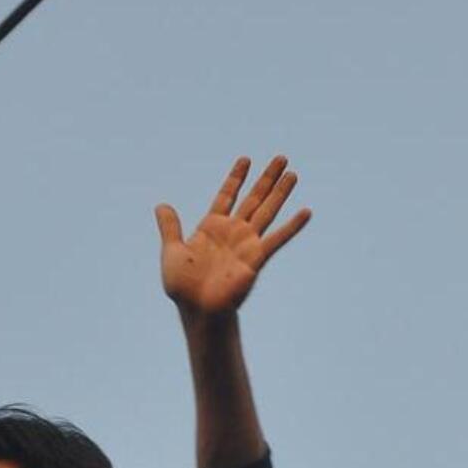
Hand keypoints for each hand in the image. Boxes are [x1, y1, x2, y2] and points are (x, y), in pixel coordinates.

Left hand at [155, 155, 310, 323]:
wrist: (198, 310)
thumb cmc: (184, 288)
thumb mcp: (172, 251)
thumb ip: (170, 228)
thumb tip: (161, 206)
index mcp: (212, 227)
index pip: (227, 195)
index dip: (236, 177)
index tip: (246, 159)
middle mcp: (233, 232)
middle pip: (253, 198)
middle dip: (267, 178)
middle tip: (281, 158)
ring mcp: (247, 243)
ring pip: (267, 211)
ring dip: (281, 192)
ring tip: (293, 174)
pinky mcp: (256, 258)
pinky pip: (277, 238)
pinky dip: (292, 226)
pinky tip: (306, 211)